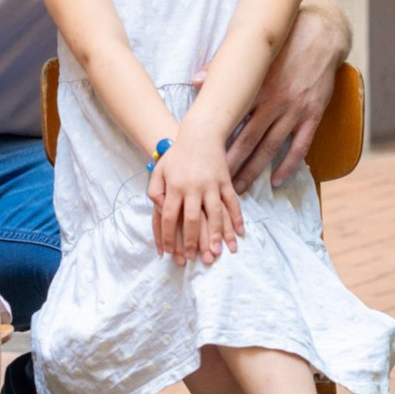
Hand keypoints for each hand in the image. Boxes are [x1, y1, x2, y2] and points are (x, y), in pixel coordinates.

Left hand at [147, 139, 242, 266]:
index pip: (168, 216)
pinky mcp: (226, 181)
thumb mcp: (159, 170)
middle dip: (192, 241)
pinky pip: (232, 202)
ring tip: (217, 252)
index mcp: (174, 186)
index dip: (168, 236)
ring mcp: (212, 184)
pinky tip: (239, 233)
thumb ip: (154, 191)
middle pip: (192, 219)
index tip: (168, 252)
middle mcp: (193, 187)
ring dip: (217, 234)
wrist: (200, 134)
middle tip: (192, 259)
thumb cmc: (176, 156)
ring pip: (215, 213)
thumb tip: (159, 210)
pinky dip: (236, 218)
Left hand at [197, 7, 342, 193]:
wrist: (320, 34)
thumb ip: (222, 67)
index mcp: (254, 88)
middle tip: (216, 185)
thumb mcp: (252, 53)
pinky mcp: (312, 115)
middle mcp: (274, 102)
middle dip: (231, 166)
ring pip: (270, 148)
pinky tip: (276, 181)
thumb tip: (195, 81)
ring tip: (240, 189)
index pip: (230, 122)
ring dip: (254, 170)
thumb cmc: (281, 44)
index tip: (202, 160)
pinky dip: (288, 165)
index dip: (216, 144)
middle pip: (247, 141)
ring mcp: (294, 111)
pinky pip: (299, 146)